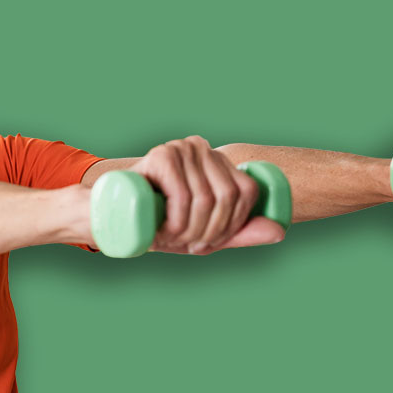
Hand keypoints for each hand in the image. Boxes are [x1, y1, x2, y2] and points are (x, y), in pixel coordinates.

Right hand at [128, 135, 285, 253]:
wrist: (112, 215)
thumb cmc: (159, 222)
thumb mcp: (204, 231)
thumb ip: (240, 232)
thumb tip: (280, 232)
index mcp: (216, 159)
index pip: (246, 192)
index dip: (232, 225)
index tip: (208, 242)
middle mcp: (201, 148)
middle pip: (227, 197)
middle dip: (210, 231)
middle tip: (188, 244)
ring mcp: (180, 148)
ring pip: (205, 199)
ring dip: (190, 230)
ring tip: (172, 238)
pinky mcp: (160, 156)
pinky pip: (183, 196)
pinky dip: (177, 221)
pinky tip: (165, 230)